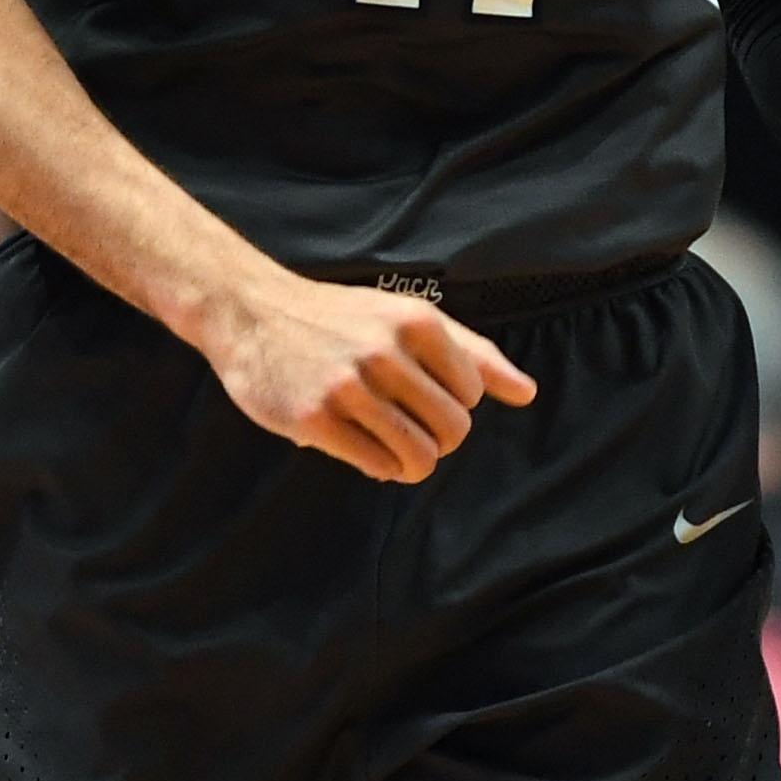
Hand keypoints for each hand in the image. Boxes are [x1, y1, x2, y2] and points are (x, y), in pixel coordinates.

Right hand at [199, 269, 536, 481]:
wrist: (253, 313)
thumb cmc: (341, 319)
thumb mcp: (408, 318)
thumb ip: (472, 354)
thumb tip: (527, 393)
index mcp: (416, 322)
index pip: (473, 395)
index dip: (453, 404)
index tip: (423, 396)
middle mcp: (385, 351)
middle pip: (454, 430)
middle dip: (438, 439)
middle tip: (410, 428)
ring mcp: (348, 386)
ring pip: (421, 455)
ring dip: (413, 462)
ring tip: (394, 447)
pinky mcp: (314, 418)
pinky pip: (377, 465)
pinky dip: (381, 467)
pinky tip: (366, 450)